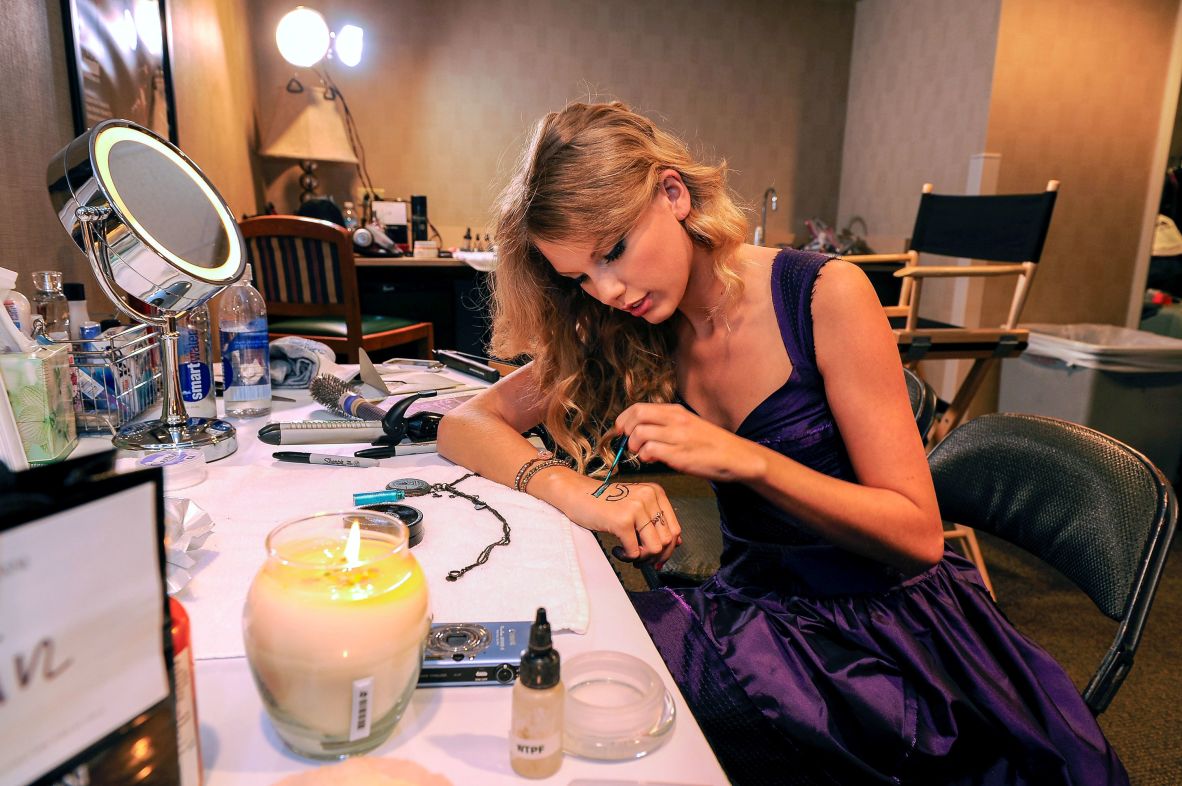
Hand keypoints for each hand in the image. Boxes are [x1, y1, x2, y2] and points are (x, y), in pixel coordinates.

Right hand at [562, 477, 681, 566]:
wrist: (576, 494)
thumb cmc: (603, 502)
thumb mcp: (634, 505)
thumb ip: (655, 520)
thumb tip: (676, 543)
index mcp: (655, 492)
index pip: (675, 528)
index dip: (668, 549)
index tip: (658, 559)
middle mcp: (649, 497)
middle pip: (667, 540)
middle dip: (654, 557)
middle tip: (640, 560)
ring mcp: (636, 508)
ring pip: (654, 548)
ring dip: (641, 558)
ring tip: (628, 553)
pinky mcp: (622, 521)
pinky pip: (634, 552)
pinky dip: (626, 557)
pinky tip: (617, 549)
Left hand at [615, 403, 760, 482]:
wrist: (737, 457)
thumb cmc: (711, 444)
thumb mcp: (688, 426)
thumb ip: (666, 426)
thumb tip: (640, 431)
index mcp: (676, 412)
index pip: (639, 408)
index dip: (624, 419)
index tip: (620, 430)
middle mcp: (676, 420)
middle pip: (636, 417)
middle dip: (625, 430)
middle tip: (628, 442)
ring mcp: (678, 437)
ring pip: (640, 434)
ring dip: (635, 446)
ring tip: (643, 453)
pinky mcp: (680, 454)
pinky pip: (650, 450)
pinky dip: (645, 456)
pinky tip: (653, 460)